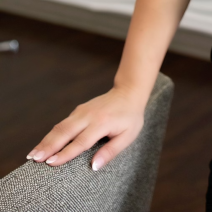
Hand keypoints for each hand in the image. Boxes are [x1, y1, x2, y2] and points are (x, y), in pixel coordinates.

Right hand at [26, 86, 145, 170]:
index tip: (51, 163)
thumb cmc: (130, 117)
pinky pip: (62, 123)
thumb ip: (111, 151)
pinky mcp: (78, 110)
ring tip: (32, 154)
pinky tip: (43, 144)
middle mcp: (89, 115)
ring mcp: (82, 111)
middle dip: (48, 146)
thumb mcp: (128, 135)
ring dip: (46, 140)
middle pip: (65, 132)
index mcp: (102, 123)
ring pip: (60, 126)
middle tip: (34, 159)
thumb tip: (94, 166)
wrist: (129, 92)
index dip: (65, 153)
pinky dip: (51, 134)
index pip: (81, 141)